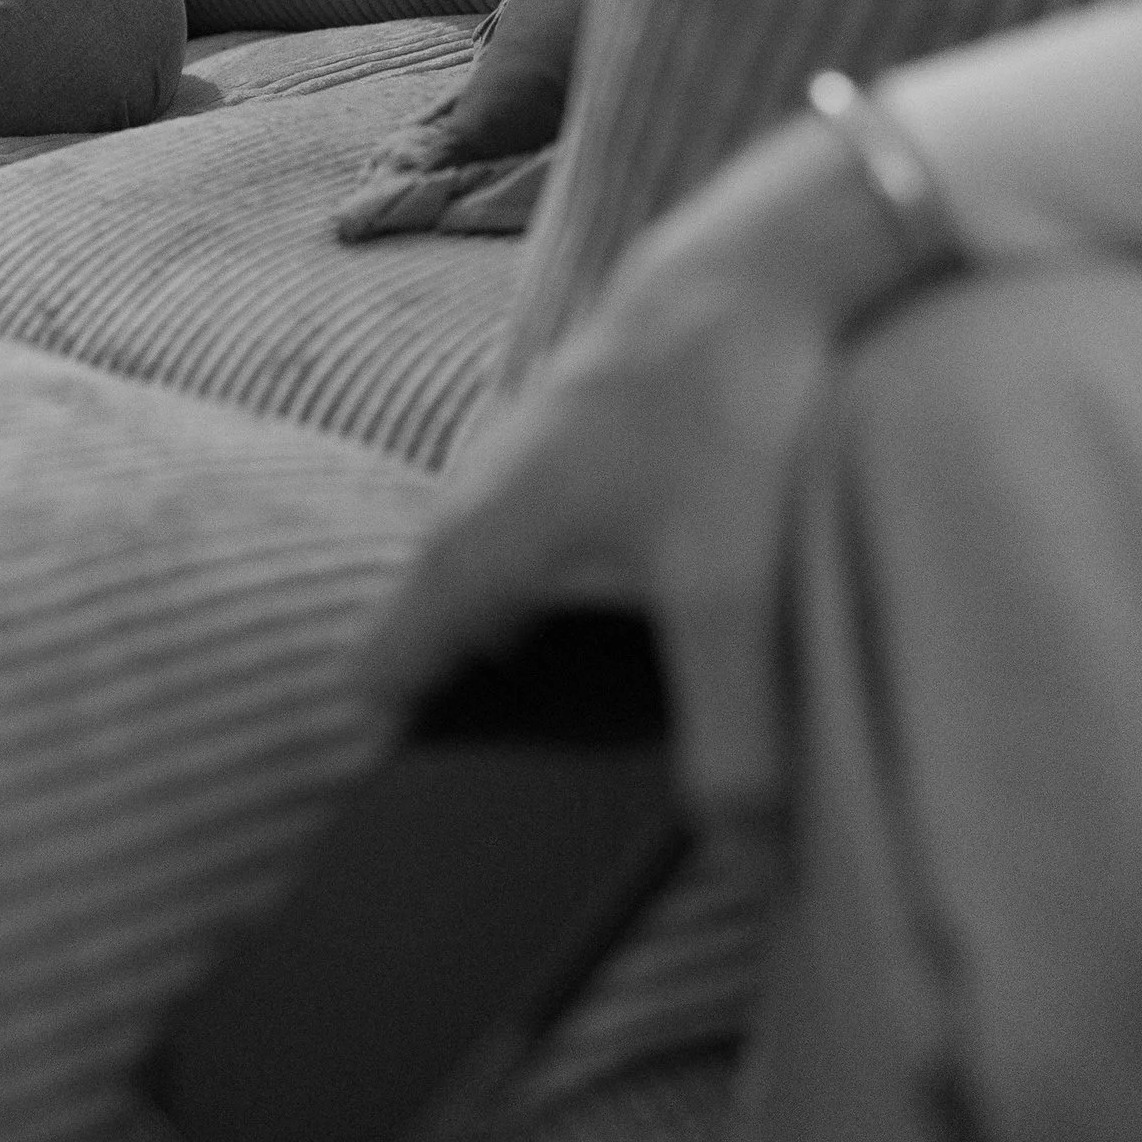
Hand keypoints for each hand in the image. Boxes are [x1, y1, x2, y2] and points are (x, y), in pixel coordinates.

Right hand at [352, 115, 939, 819]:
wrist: (759, 269)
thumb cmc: (724, 414)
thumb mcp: (733, 592)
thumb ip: (735, 742)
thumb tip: (752, 872)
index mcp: (468, 552)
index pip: (383, 682)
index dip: (397, 767)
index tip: (429, 856)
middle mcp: (468, 512)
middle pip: (438, 658)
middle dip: (469, 741)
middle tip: (523, 841)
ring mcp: (512, 479)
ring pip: (493, 608)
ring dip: (522, 678)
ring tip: (590, 760)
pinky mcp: (570, 464)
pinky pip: (539, 569)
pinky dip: (565, 622)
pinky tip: (645, 659)